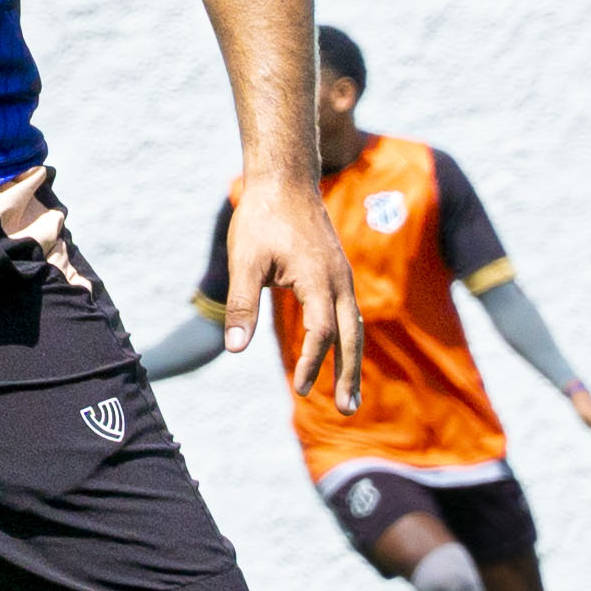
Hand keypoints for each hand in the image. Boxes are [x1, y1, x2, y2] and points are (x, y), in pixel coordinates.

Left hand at [219, 178, 360, 412]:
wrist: (284, 179)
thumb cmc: (261, 218)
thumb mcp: (244, 261)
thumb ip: (243, 305)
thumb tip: (236, 349)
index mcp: (317, 279)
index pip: (321, 332)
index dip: (312, 363)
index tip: (300, 389)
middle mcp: (338, 280)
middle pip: (351, 336)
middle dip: (349, 375)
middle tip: (348, 410)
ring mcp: (342, 275)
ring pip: (354, 326)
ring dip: (352, 361)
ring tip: (349, 396)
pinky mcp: (337, 272)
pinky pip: (349, 313)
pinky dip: (348, 339)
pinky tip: (341, 354)